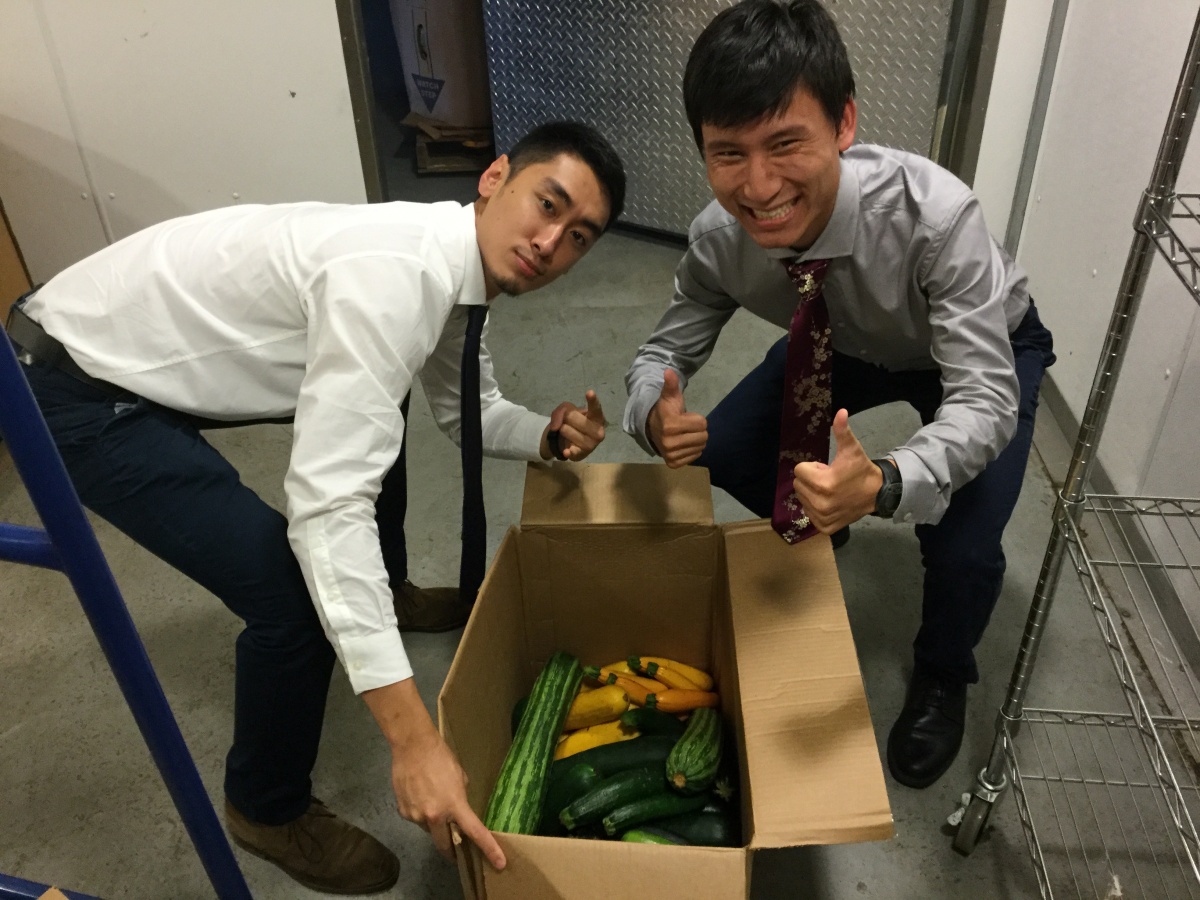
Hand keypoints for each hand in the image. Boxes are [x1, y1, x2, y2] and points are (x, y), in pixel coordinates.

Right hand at [363, 680, 505, 870]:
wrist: (413, 746)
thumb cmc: (441, 756)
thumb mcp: (460, 776)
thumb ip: (460, 797)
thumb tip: (458, 808)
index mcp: (454, 805)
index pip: (475, 832)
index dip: (489, 849)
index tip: (499, 863)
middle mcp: (435, 816)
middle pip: (445, 845)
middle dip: (452, 850)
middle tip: (456, 848)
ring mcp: (416, 816)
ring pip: (429, 829)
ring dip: (433, 822)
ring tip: (431, 799)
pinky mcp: (403, 812)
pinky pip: (415, 819)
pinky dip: (420, 812)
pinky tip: (419, 794)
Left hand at [543, 389, 605, 460]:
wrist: (569, 440)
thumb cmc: (573, 422)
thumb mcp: (566, 410)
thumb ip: (561, 411)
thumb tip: (557, 427)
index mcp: (598, 417)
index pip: (596, 408)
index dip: (593, 400)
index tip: (589, 392)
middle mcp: (598, 431)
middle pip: (573, 417)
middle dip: (566, 417)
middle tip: (569, 421)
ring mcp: (591, 444)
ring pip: (566, 430)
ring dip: (562, 429)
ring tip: (567, 432)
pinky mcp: (582, 454)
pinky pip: (572, 451)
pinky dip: (568, 451)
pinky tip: (566, 451)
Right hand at [646, 369, 707, 467]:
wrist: (652, 428)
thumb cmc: (666, 411)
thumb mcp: (669, 396)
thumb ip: (671, 384)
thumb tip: (669, 371)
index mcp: (671, 425)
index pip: (702, 423)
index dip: (696, 418)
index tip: (685, 417)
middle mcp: (669, 442)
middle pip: (704, 436)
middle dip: (698, 430)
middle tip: (686, 427)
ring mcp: (671, 454)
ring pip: (701, 447)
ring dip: (696, 440)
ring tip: (684, 434)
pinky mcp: (673, 463)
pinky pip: (695, 456)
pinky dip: (692, 450)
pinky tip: (682, 443)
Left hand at [791, 409, 882, 532]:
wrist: (877, 494)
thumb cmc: (860, 470)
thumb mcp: (851, 449)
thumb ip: (842, 431)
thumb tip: (840, 412)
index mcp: (824, 483)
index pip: (799, 470)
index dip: (813, 467)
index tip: (827, 469)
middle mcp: (820, 503)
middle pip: (798, 485)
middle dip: (811, 479)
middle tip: (829, 479)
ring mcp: (822, 517)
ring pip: (802, 499)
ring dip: (812, 493)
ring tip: (831, 491)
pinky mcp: (825, 527)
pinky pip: (808, 513)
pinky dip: (816, 508)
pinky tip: (831, 502)